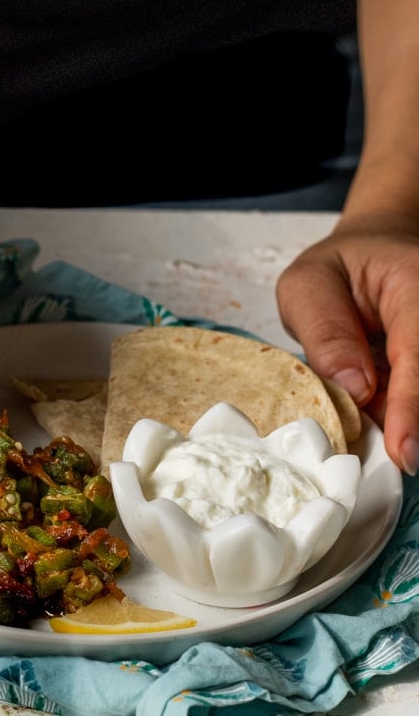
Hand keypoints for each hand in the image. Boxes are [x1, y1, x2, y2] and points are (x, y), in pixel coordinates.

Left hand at [275, 212, 418, 474]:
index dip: (410, 407)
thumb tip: (354, 388)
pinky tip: (378, 426)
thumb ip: (325, 329)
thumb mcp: (308, 284)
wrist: (373, 258)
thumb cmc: (338, 270)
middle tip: (378, 457)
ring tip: (373, 439)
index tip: (404, 451)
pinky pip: (412, 400)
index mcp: (414, 287)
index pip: (418, 352)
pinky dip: (397, 418)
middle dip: (405, 423)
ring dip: (399, 422)